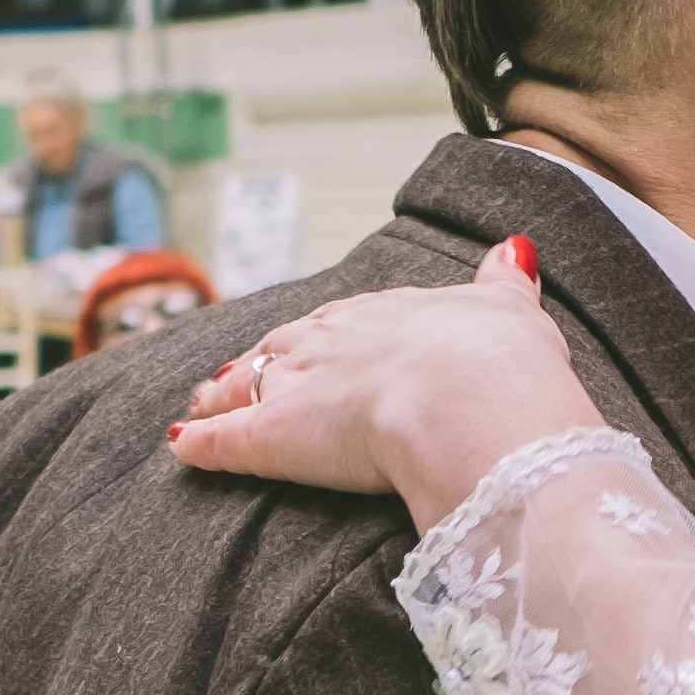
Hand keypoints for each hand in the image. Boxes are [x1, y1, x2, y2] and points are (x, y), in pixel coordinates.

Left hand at [165, 245, 599, 530]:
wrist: (470, 397)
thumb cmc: (498, 360)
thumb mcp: (511, 311)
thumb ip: (504, 283)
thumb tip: (514, 249)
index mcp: (392, 314)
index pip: (348, 320)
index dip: (330, 333)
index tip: (316, 340)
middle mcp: (336, 340)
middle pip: (287, 346)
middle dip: (266, 357)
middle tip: (243, 368)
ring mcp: (300, 385)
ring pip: (248, 383)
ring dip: (224, 390)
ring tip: (203, 399)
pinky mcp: (273, 437)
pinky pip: (225, 440)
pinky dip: (201, 442)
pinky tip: (180, 444)